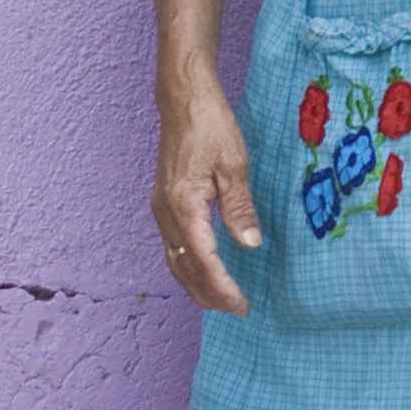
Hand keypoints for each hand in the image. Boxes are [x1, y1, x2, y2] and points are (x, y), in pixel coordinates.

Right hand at [153, 71, 261, 315]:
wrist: (183, 99)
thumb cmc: (210, 125)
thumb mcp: (234, 165)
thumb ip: (240, 207)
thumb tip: (249, 245)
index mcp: (183, 205)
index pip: (203, 259)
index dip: (222, 286)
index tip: (241, 304)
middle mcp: (165, 213)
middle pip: (183, 268)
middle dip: (208, 294)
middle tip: (237, 310)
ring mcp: (161, 209)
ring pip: (174, 260)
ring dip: (196, 284)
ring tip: (221, 301)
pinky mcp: (163, 203)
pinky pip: (173, 247)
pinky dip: (188, 267)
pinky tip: (203, 272)